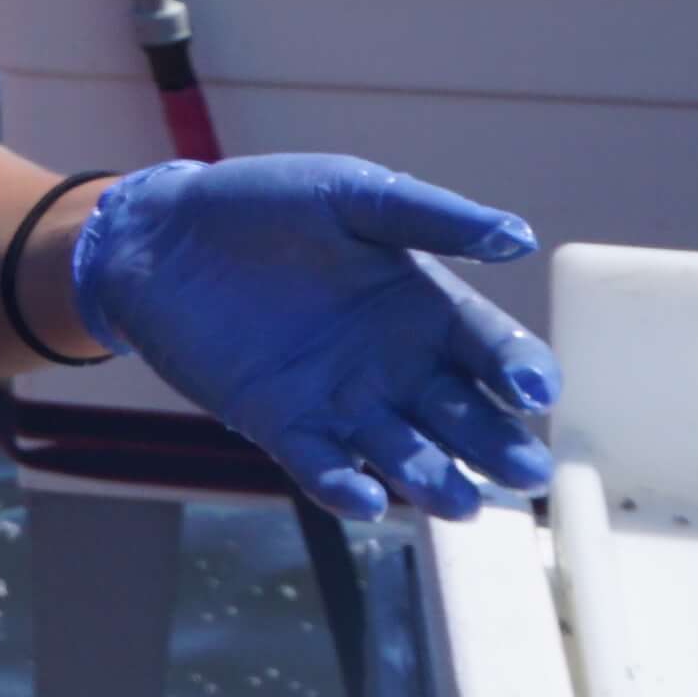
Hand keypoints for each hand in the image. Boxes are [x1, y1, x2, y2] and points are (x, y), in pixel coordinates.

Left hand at [70, 155, 554, 518]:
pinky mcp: (283, 425)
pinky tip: (361, 497)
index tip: (535, 390)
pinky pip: (322, 467)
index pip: (495, 351)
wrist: (162, 233)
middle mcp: (399, 367)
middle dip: (498, 447)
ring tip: (460, 501)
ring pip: (406, 455)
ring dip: (435, 481)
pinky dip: (342, 487)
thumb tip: (519, 237)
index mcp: (428, 310)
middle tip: (524, 473)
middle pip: (466, 418)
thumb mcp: (349, 195)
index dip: (522, 372)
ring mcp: (344, 402)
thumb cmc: (263, 203)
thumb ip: (428, 217)